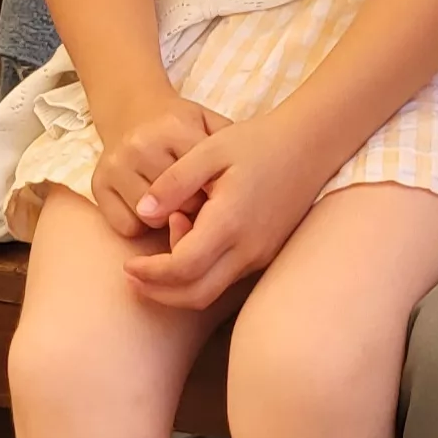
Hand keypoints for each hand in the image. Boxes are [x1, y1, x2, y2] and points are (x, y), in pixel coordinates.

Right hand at [86, 93, 228, 237]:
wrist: (133, 108)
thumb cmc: (179, 124)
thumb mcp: (211, 124)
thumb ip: (231, 151)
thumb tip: (246, 191)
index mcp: (174, 128)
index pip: (202, 182)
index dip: (215, 197)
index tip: (221, 200)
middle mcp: (140, 145)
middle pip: (177, 204)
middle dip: (193, 212)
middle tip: (199, 205)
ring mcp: (116, 166)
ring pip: (150, 219)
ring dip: (166, 221)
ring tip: (174, 206)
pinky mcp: (98, 184)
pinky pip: (127, 227)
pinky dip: (141, 226)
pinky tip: (151, 209)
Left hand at [121, 114, 331, 308]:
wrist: (309, 146)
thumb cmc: (256, 142)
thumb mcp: (207, 150)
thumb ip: (172, 183)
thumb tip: (142, 213)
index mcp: (230, 222)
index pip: (183, 268)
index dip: (150, 273)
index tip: (128, 264)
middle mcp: (249, 249)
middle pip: (197, 295)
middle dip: (159, 293)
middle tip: (131, 277)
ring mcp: (260, 255)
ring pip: (212, 292)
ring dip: (178, 287)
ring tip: (152, 263)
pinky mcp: (266, 254)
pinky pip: (227, 280)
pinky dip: (199, 277)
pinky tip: (184, 249)